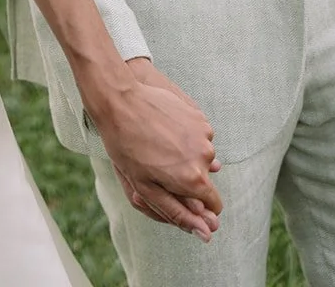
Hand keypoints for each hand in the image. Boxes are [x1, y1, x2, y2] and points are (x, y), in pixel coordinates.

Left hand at [89, 57, 221, 242]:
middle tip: (157, 163)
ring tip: (157, 143)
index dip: (198, 205)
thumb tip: (206, 235)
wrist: (120, 100)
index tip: (178, 195)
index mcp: (194, 179)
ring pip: (201, 155)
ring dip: (186, 154)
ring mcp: (203, 132)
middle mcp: (205, 156)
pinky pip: (198, 134)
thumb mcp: (147, 186)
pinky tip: (163, 127)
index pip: (214, 205)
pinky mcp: (198, 114)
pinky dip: (185, 135)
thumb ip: (179, 213)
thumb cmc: (126, 147)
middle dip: (188, 177)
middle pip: (205, 178)